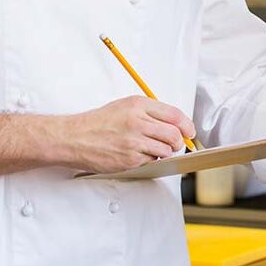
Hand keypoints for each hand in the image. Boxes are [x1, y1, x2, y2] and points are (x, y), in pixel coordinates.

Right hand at [61, 96, 195, 174]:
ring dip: (163, 152)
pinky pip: (152, 161)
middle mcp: (138, 121)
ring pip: (166, 150)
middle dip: (178, 142)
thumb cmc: (98, 123)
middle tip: (174, 144)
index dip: (187, 125)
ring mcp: (134, 141)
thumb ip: (149, 112)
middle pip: (174, 134)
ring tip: (151, 148)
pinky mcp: (130, 159)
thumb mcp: (124, 106)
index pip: (175, 115)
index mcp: (138, 105)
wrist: (75, 138)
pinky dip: (149, 159)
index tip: (189, 131)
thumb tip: (174, 123)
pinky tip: (137, 154)